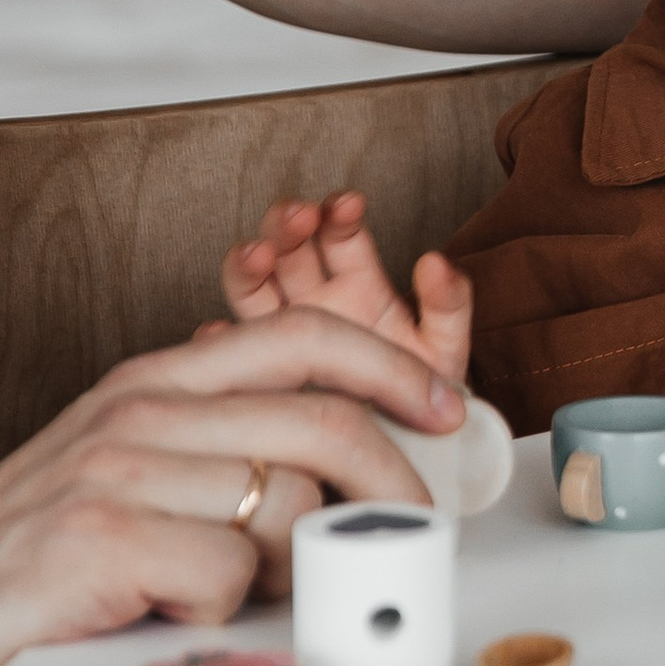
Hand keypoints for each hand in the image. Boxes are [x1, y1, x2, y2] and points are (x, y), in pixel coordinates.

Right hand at [0, 309, 471, 665]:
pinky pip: (229, 574)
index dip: (390, 365)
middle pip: (322, 423)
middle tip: (402, 536)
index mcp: (157, 383)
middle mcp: (142, 413)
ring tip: (232, 595)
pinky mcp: (101, 538)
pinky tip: (172, 614)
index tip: (442, 407)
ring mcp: (119, 471)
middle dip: (389, 484)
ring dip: (287, 570)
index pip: (301, 336)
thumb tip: (339, 473)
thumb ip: (218, 451)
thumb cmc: (34, 557)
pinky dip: (222, 611)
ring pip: (287, 506)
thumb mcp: (129, 469)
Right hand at [222, 191, 471, 382]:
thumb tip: (436, 261)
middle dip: (288, 224)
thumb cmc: (423, 399)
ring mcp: (280, 338)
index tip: (347, 205)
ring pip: (252, 288)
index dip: (338, 214)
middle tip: (298, 218)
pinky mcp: (257, 378)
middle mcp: (312, 303)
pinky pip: (230, 355)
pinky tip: (216, 334)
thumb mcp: (442, 352)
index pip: (338, 233)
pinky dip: (218, 341)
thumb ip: (448, 305)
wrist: (404, 461)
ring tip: (256, 256)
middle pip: (287, 248)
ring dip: (249, 264)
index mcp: (355, 283)